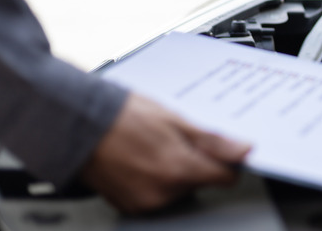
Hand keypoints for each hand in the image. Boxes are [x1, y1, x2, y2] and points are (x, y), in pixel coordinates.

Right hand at [80, 93, 250, 213]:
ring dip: (175, 172)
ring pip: (179, 190)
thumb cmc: (122, 115)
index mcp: (180, 169)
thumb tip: (244, 150)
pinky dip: (155, 180)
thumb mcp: (175, 119)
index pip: (225, 177)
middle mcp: (164, 193)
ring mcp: (145, 202)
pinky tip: (141, 160)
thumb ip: (212, 141)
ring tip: (154, 147)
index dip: (227, 161)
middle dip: (195, 162)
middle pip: (201, 183)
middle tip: (175, 139)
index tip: (222, 150)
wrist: (77, 122)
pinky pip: (157, 196)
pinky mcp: (130, 206)